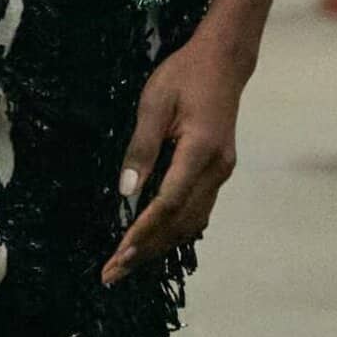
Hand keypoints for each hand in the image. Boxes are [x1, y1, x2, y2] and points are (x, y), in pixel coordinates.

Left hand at [101, 33, 246, 287]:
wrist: (224, 61)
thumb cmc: (185, 75)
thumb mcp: (154, 103)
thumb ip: (141, 149)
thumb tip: (126, 193)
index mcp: (200, 151)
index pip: (168, 204)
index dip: (142, 233)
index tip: (118, 255)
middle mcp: (217, 169)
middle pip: (180, 223)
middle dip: (145, 251)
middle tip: (112, 274)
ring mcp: (221, 173)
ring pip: (191, 222)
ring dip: (159, 246)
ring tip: (127, 264)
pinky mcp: (218, 172)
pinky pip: (196, 211)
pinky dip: (173, 230)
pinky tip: (152, 241)